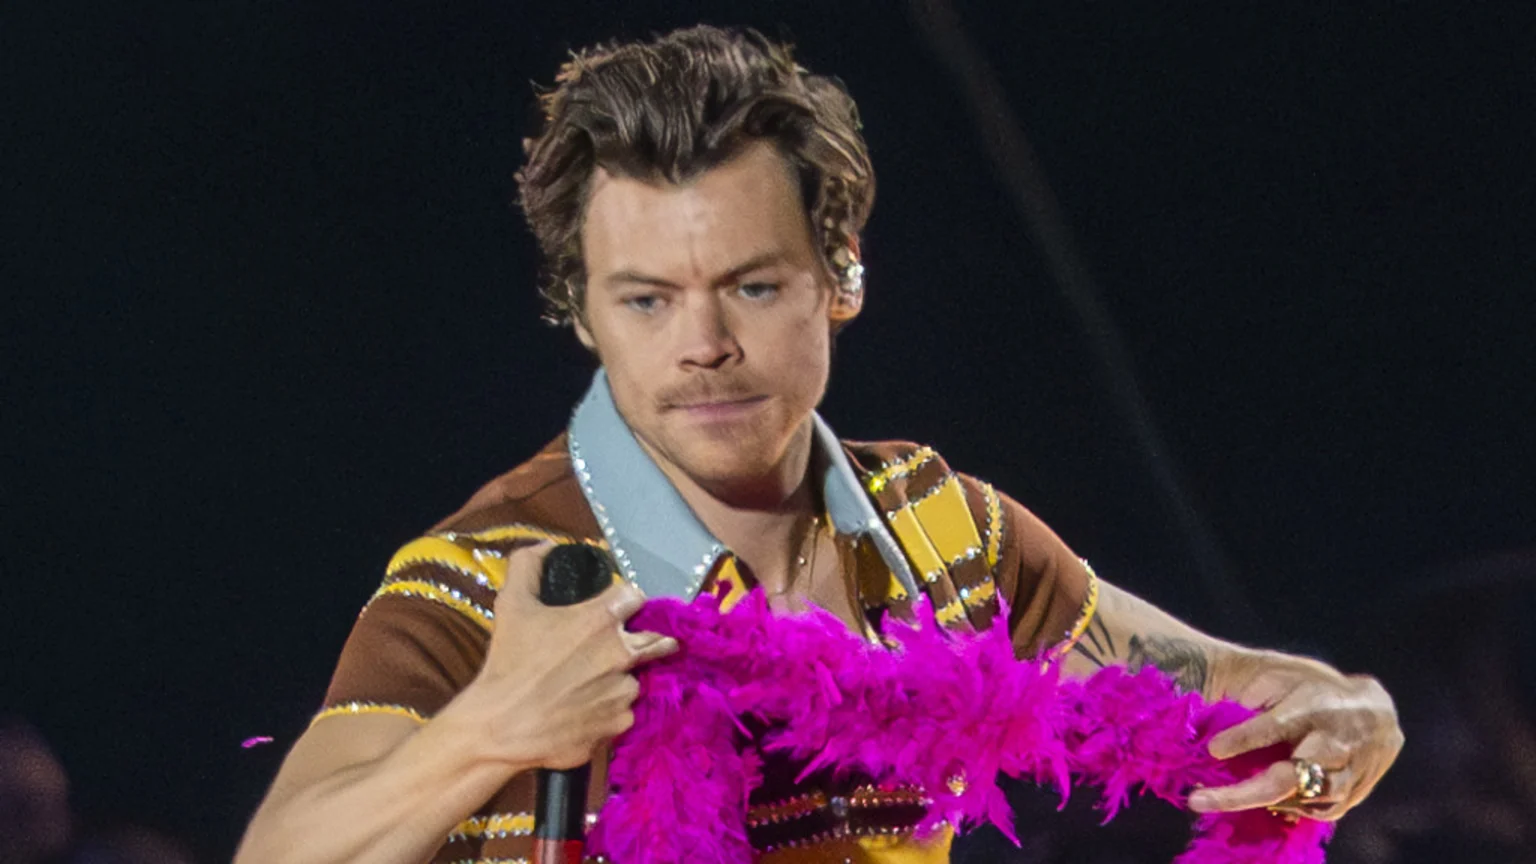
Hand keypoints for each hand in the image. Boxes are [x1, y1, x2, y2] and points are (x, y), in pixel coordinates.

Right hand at [457, 542, 678, 770]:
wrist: (500, 727)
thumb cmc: (508, 663)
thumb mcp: (511, 604)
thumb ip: (528, 565)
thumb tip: (546, 547)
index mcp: (600, 619)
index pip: (635, 596)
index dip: (626, 599)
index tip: (618, 606)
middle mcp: (621, 653)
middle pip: (656, 639)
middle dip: (651, 638)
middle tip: (640, 642)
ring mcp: (623, 692)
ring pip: (634, 679)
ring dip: (620, 678)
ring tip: (590, 685)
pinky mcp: (619, 724)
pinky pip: (622, 713)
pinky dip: (609, 710)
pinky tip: (584, 711)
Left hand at [1188, 654, 1403, 820]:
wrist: (1375, 710)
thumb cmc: (1314, 690)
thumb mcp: (1281, 678)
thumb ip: (1252, 694)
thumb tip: (1209, 713)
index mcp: (1313, 707)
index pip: (1275, 726)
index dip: (1244, 739)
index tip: (1213, 749)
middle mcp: (1333, 742)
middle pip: (1288, 777)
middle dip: (1242, 794)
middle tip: (1198, 800)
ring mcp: (1349, 771)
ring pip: (1303, 800)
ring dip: (1260, 804)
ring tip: (1218, 799)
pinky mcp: (1357, 792)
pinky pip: (1321, 810)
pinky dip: (1291, 809)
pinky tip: (1265, 803)